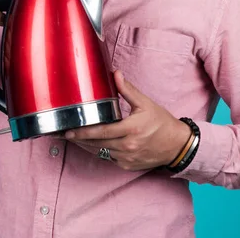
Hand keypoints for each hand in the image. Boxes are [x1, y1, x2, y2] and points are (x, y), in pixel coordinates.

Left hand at [65, 70, 191, 170]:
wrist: (176, 145)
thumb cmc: (161, 122)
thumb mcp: (145, 103)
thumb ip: (127, 89)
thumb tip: (115, 73)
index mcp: (130, 129)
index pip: (101, 132)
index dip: (83, 132)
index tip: (68, 131)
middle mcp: (127, 146)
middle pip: (96, 144)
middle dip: (79, 139)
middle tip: (63, 134)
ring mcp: (126, 158)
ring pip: (100, 153)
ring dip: (86, 146)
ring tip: (73, 138)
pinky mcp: (127, 165)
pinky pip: (108, 158)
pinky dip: (99, 151)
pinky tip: (92, 144)